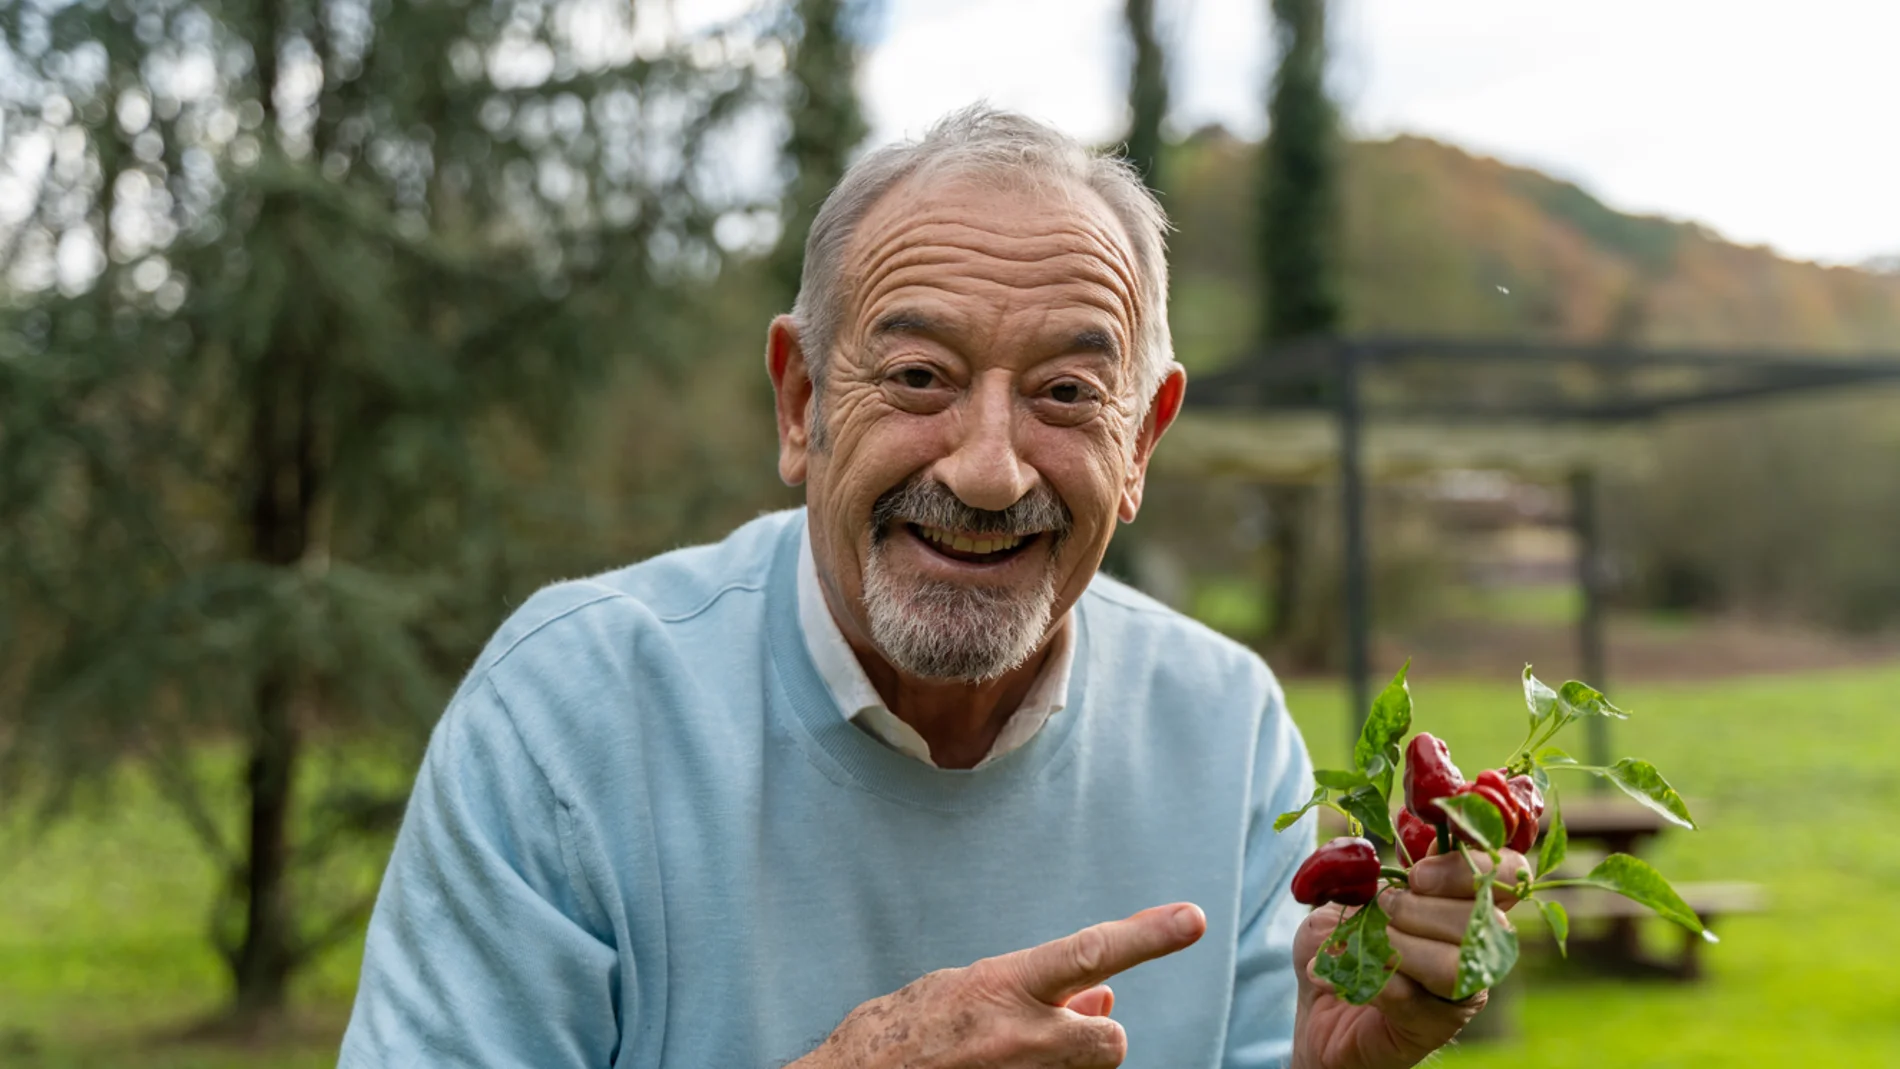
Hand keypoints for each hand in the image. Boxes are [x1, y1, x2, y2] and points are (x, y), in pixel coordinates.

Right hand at [792, 903, 1206, 1068]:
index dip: (1146, 936)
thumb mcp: (969, 989)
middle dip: (1096, 1034)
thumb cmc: (908, 1030)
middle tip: (1055, 1031)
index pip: (1089, 953)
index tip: (1193, 919)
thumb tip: (1103, 992)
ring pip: (1089, 1068)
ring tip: (1012, 1054)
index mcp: (1002, 987)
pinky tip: (1006, 1065)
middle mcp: (1019, 1036)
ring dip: (1068, 1061)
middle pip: (1111, 1038)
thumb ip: (1037, 989)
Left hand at [1290, 850, 1530, 1068]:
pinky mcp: (1434, 1027)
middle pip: (1485, 920)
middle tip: (1383, 909)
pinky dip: (1370, 981)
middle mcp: (1477, 946)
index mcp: (1465, 901)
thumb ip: (1379, 872)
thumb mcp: (1348, 895)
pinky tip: (1338, 975)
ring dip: (1404, 948)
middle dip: (1423, 909)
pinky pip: (1413, 999)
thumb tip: (1404, 845)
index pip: (1506, 874)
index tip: (1417, 875)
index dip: (1470, 867)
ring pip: (1457, 966)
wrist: (1315, 1005)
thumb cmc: (1339, 943)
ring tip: (1369, 944)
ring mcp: (1461, 990)